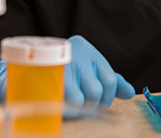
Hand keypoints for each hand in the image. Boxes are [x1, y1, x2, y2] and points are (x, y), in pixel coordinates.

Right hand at [0, 36, 135, 113]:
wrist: (31, 60)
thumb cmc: (69, 67)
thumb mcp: (90, 67)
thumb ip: (110, 79)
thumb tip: (130, 93)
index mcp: (88, 51)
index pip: (110, 80)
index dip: (108, 97)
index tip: (102, 102)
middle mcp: (76, 56)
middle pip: (96, 91)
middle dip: (94, 103)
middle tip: (87, 104)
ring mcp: (61, 68)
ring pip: (81, 99)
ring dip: (80, 108)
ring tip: (76, 105)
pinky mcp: (47, 82)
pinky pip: (65, 103)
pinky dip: (69, 110)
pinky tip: (66, 107)